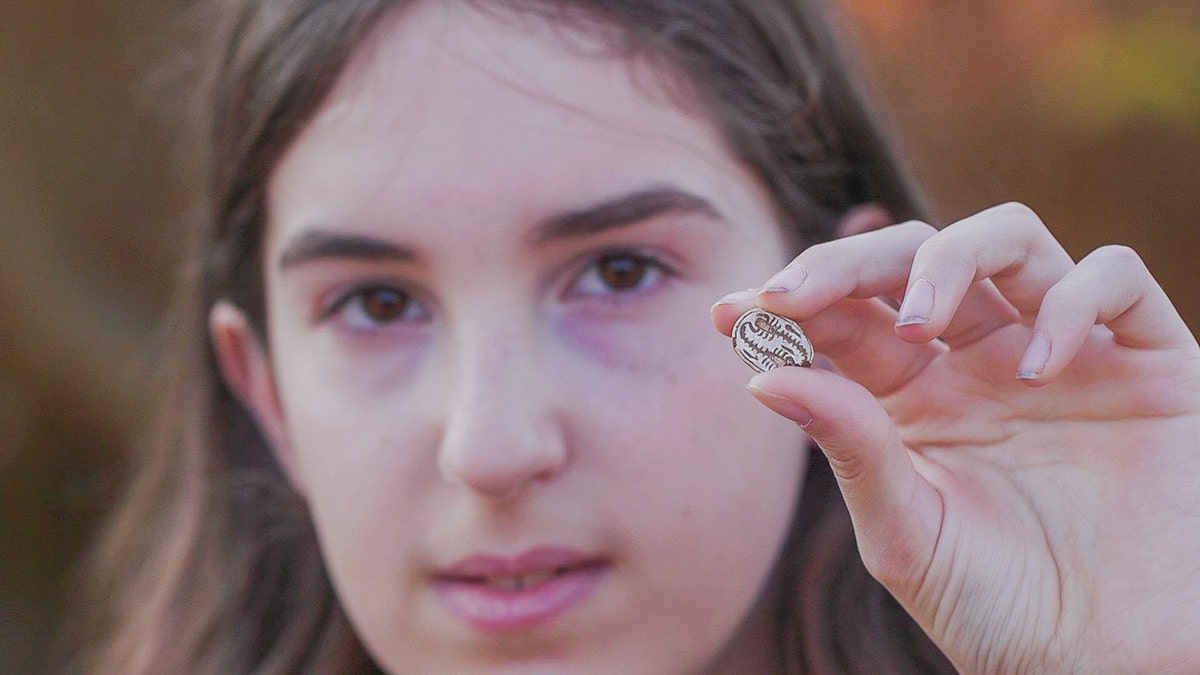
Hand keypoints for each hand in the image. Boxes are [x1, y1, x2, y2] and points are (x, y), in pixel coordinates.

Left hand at [712, 203, 1199, 672]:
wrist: (1113, 667)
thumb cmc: (1002, 612)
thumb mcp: (909, 536)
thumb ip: (850, 450)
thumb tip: (762, 378)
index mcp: (915, 398)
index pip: (846, 318)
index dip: (791, 303)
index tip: (730, 313)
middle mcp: (982, 360)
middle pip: (912, 258)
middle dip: (848, 263)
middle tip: (795, 294)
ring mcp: (1064, 352)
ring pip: (1007, 240)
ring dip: (948, 260)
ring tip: (917, 326)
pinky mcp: (1152, 362)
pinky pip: (1114, 280)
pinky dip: (1071, 301)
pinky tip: (1036, 368)